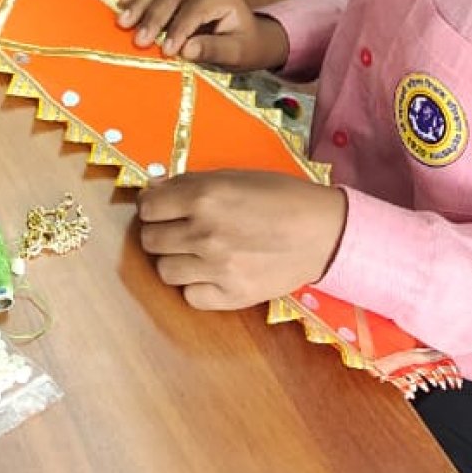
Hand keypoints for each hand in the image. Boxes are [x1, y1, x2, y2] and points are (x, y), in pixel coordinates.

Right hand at [117, 0, 289, 69]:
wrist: (249, 37)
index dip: (179, 30)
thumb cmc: (244, 46)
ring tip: (123, 23)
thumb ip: (213, 49)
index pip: (195, 10)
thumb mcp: (236, 53)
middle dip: (154, 18)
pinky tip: (122, 3)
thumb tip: (186, 50)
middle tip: (139, 40)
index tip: (166, 51)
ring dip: (140, 6)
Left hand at [138, 171, 346, 309]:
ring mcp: (216, 267)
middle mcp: (204, 232)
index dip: (153, 206)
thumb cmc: (281, 197)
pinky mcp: (231, 296)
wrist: (324, 232)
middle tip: (180, 230)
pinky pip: (190, 296)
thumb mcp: (235, 176)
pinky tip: (212, 274)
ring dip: (176, 260)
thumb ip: (191, 184)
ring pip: (165, 271)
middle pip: (150, 240)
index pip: (147, 207)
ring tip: (197, 253)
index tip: (163, 209)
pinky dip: (197, 286)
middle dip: (161, 232)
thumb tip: (153, 190)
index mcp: (204, 196)